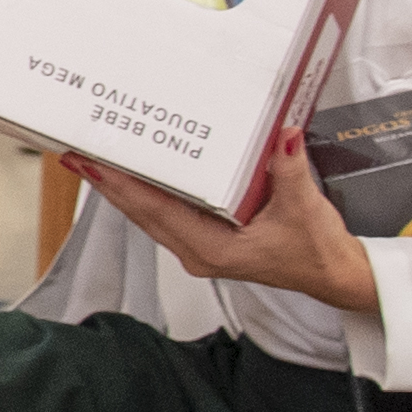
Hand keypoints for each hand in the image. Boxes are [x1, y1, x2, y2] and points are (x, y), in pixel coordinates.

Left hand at [69, 132, 373, 313]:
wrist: (333, 276)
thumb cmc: (317, 251)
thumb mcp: (306, 207)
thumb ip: (290, 170)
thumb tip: (284, 136)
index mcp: (213, 249)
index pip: (156, 211)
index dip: (122, 186)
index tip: (92, 164)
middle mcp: (198, 252)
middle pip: (141, 213)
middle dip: (109, 183)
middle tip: (78, 151)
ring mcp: (199, 248)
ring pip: (149, 215)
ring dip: (122, 189)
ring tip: (95, 159)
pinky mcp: (206, 241)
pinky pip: (165, 215)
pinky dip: (146, 194)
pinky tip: (135, 174)